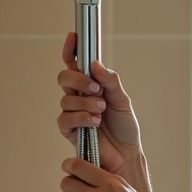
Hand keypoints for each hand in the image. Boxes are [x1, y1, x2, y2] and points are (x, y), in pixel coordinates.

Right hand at [56, 32, 141, 174]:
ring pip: (66, 99)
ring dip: (85, 103)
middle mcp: (79, 97)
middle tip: (96, 88)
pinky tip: (95, 122)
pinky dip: (81, 118)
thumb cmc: (125, 128)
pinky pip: (66, 119)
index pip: (75, 64)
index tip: (73, 36)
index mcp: (91, 85)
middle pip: (65, 78)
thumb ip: (111, 82)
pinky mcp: (70, 130)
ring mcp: (73, 113)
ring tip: (101, 110)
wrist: (127, 154)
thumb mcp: (123, 100)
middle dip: (78, 79)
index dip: (72, 49)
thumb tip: (96, 64)